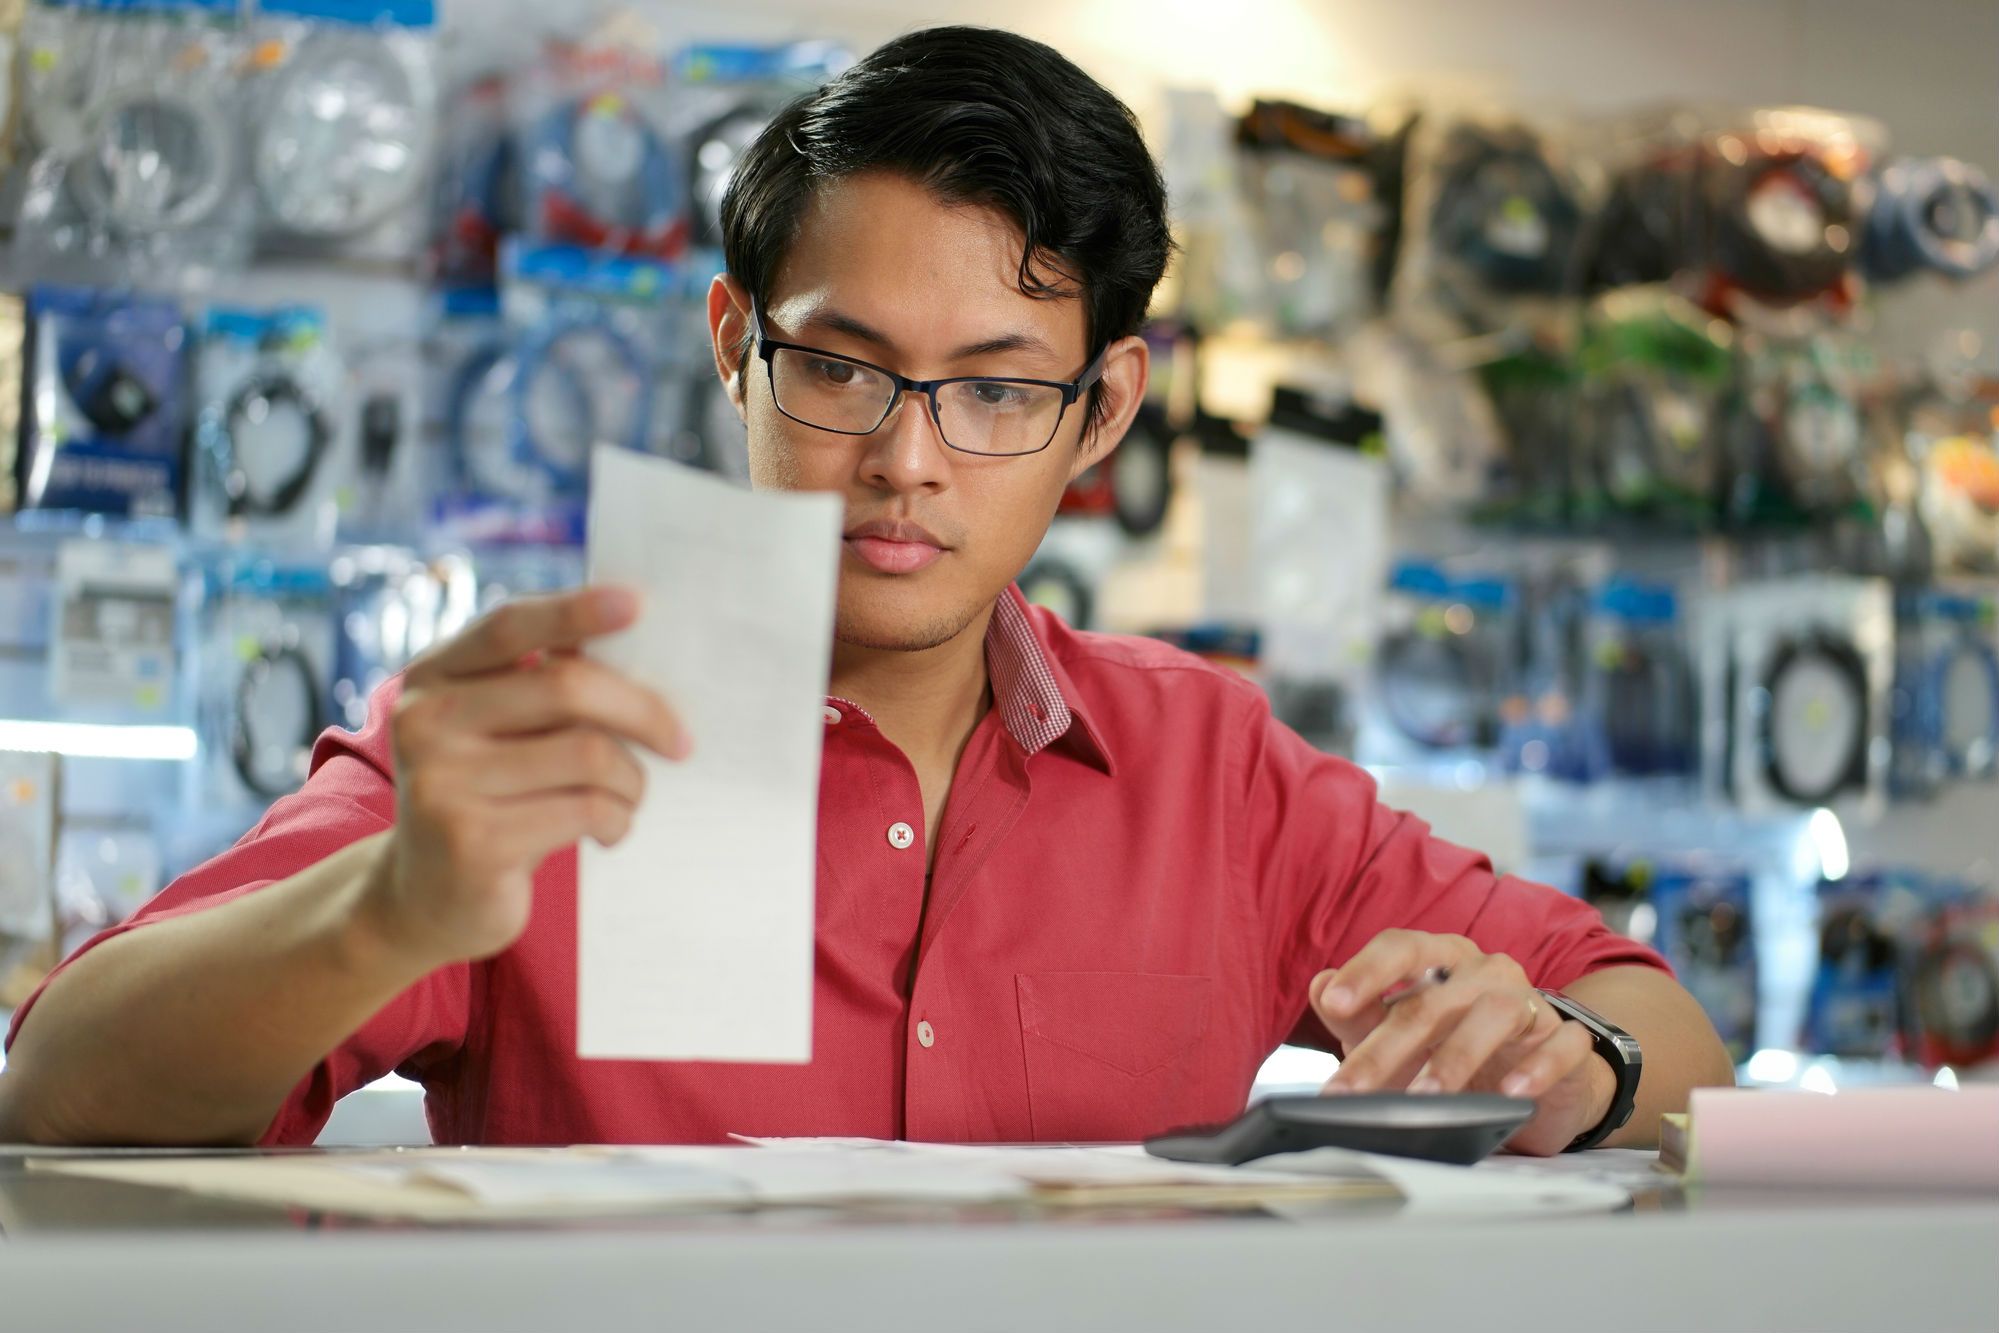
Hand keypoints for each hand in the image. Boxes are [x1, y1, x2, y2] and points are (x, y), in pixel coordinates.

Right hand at [361, 586, 688, 968]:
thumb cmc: (487, 798)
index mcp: (434, 677)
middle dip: (643, 712)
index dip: (575, 610)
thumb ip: (542, 689)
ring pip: (589, 754)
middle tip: (680, 742)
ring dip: (631, 780)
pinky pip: (586, 810)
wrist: (424, 898)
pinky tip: (608, 831)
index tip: (638, 603)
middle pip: (568, 687)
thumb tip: (635, 645)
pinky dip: (617, 820)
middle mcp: (426, 721)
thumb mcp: (497, 732)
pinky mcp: (472, 841)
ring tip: (626, 798)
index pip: (510, 626)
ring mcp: (442, 782)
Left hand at [1309, 930, 1612, 1156]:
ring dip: (1457, 1058)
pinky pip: (1560, 1045)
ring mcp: (1530, 1002)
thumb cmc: (1456, 1044)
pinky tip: (1512, 1093)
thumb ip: (1356, 1012)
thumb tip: (1319, 986)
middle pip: (1433, 1000)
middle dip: (1387, 1048)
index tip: (1332, 1004)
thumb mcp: (1398, 1032)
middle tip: (1352, 1090)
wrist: (1539, 1077)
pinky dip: (1537, 1068)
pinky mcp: (1567, 1040)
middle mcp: (1484, 971)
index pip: (1400, 948)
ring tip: (1427, 1096)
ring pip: (1495, 1014)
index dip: (1365, 972)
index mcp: (1440, 958)